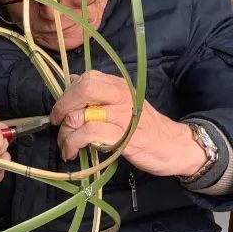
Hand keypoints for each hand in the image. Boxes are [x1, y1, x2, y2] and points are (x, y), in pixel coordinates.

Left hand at [50, 70, 206, 177]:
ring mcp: (123, 115)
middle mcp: (121, 95)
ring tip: (66, 146)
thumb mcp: (124, 105)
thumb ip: (101, 95)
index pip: (87, 78)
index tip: (61, 110)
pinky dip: (74, 144)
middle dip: (62, 108)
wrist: (174, 146)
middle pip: (82, 89)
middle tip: (58, 125)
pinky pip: (88, 134)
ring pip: (81, 115)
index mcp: (120, 86)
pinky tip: (73, 153)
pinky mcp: (123, 137)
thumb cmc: (147, 129)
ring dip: (65, 134)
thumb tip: (72, 82)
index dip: (67, 94)